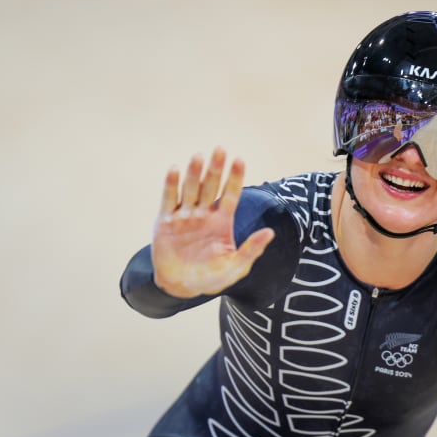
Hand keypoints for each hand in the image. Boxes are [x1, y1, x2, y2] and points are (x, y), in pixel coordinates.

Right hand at [151, 148, 274, 298]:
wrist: (181, 286)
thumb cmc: (211, 278)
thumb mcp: (235, 267)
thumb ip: (251, 249)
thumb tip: (270, 233)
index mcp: (221, 222)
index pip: (230, 195)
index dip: (235, 178)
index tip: (240, 160)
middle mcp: (203, 214)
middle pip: (211, 187)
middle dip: (216, 169)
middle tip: (220, 150)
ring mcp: (184, 216)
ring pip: (190, 189)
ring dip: (194, 173)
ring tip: (199, 156)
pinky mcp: (165, 222)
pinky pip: (169, 200)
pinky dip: (171, 185)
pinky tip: (175, 169)